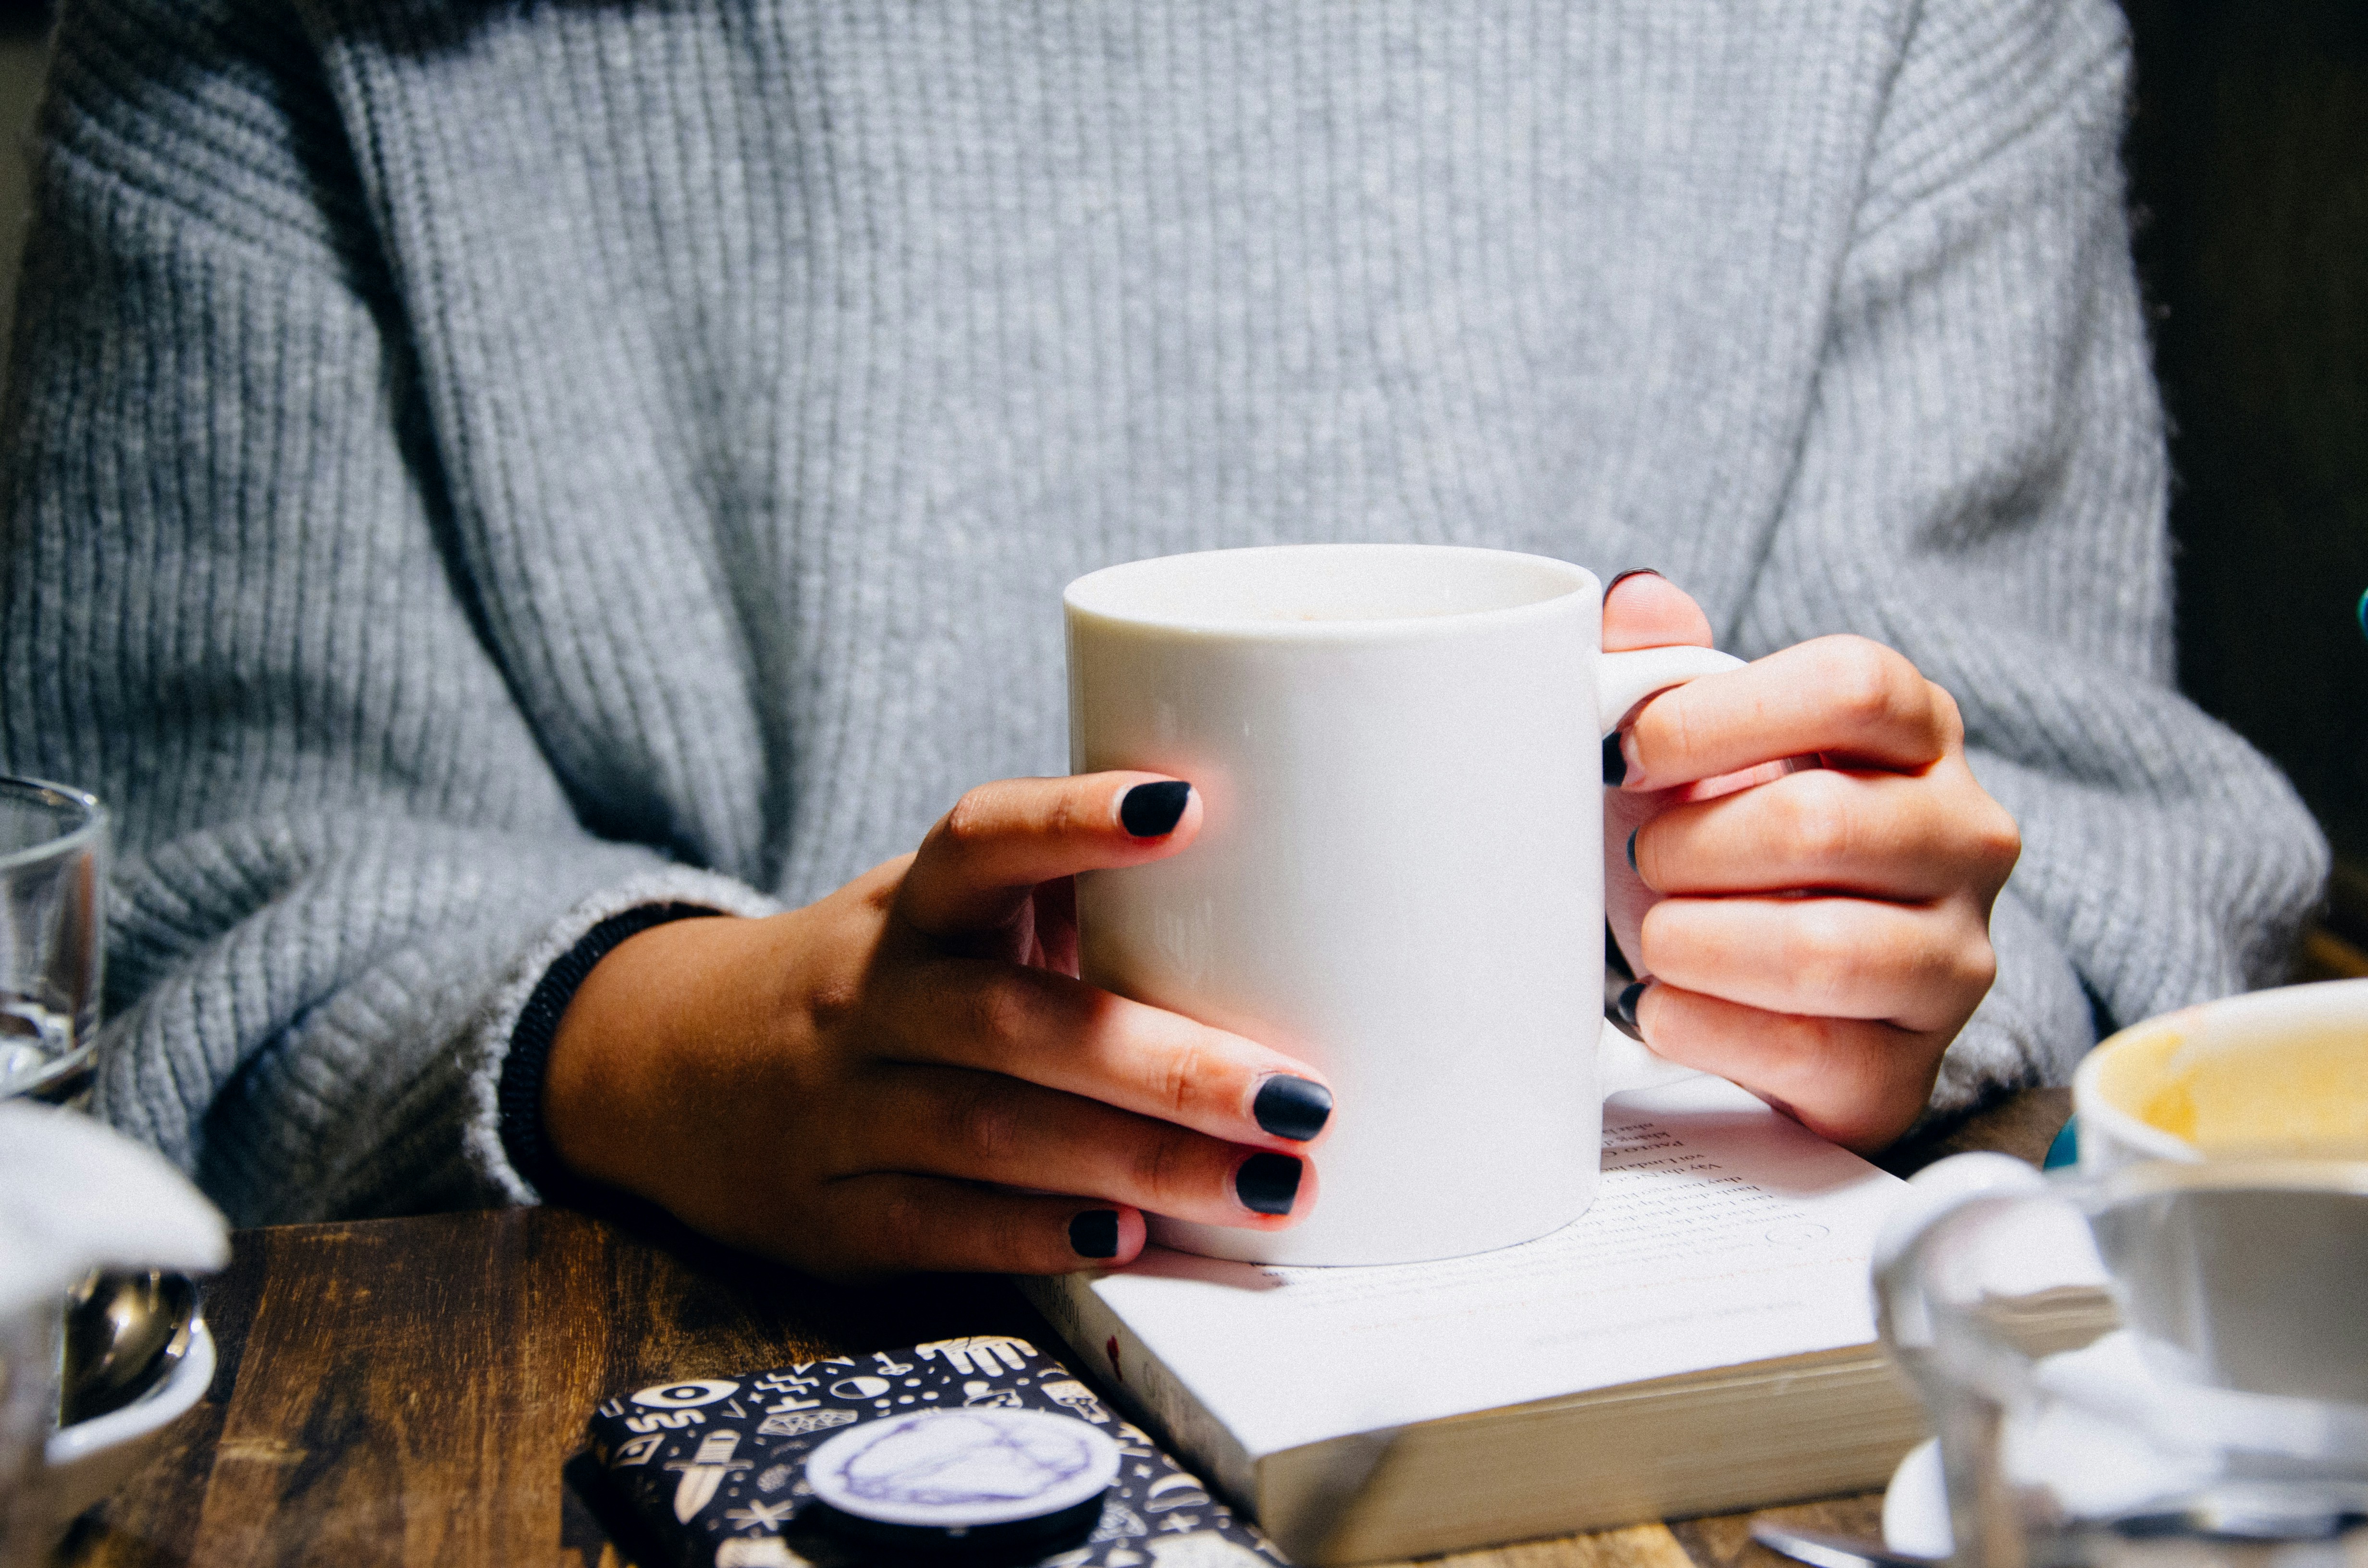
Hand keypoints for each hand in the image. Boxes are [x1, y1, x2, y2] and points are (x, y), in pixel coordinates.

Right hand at [539, 774, 1331, 1278]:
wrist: (677, 1070)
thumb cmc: (887, 979)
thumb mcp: (948, 914)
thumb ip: (1069, 896)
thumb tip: (1275, 883)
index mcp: (916, 904)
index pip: (983, 838)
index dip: (1075, 819)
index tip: (1185, 806)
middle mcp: (873, 997)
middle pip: (1020, 1023)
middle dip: (1171, 1066)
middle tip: (1303, 1100)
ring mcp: (841, 1108)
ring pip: (993, 1133)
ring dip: (1139, 1164)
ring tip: (1266, 1186)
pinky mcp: (830, 1214)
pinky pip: (942, 1226)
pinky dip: (1040, 1234)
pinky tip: (1133, 1240)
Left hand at [1602, 573, 2020, 1151]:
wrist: (1773, 995)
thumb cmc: (1735, 848)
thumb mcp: (1707, 749)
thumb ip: (1670, 667)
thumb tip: (1638, 603)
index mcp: (1920, 735)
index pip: (1854, 686)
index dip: (1720, 714)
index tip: (1631, 749)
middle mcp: (1964, 839)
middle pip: (1822, 822)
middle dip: (1692, 845)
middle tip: (1640, 859)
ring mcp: (1953, 959)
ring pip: (1824, 950)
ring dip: (1697, 941)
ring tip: (1651, 936)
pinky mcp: (1907, 1069)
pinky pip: (1807, 1051)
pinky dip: (1704, 1026)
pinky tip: (1662, 1007)